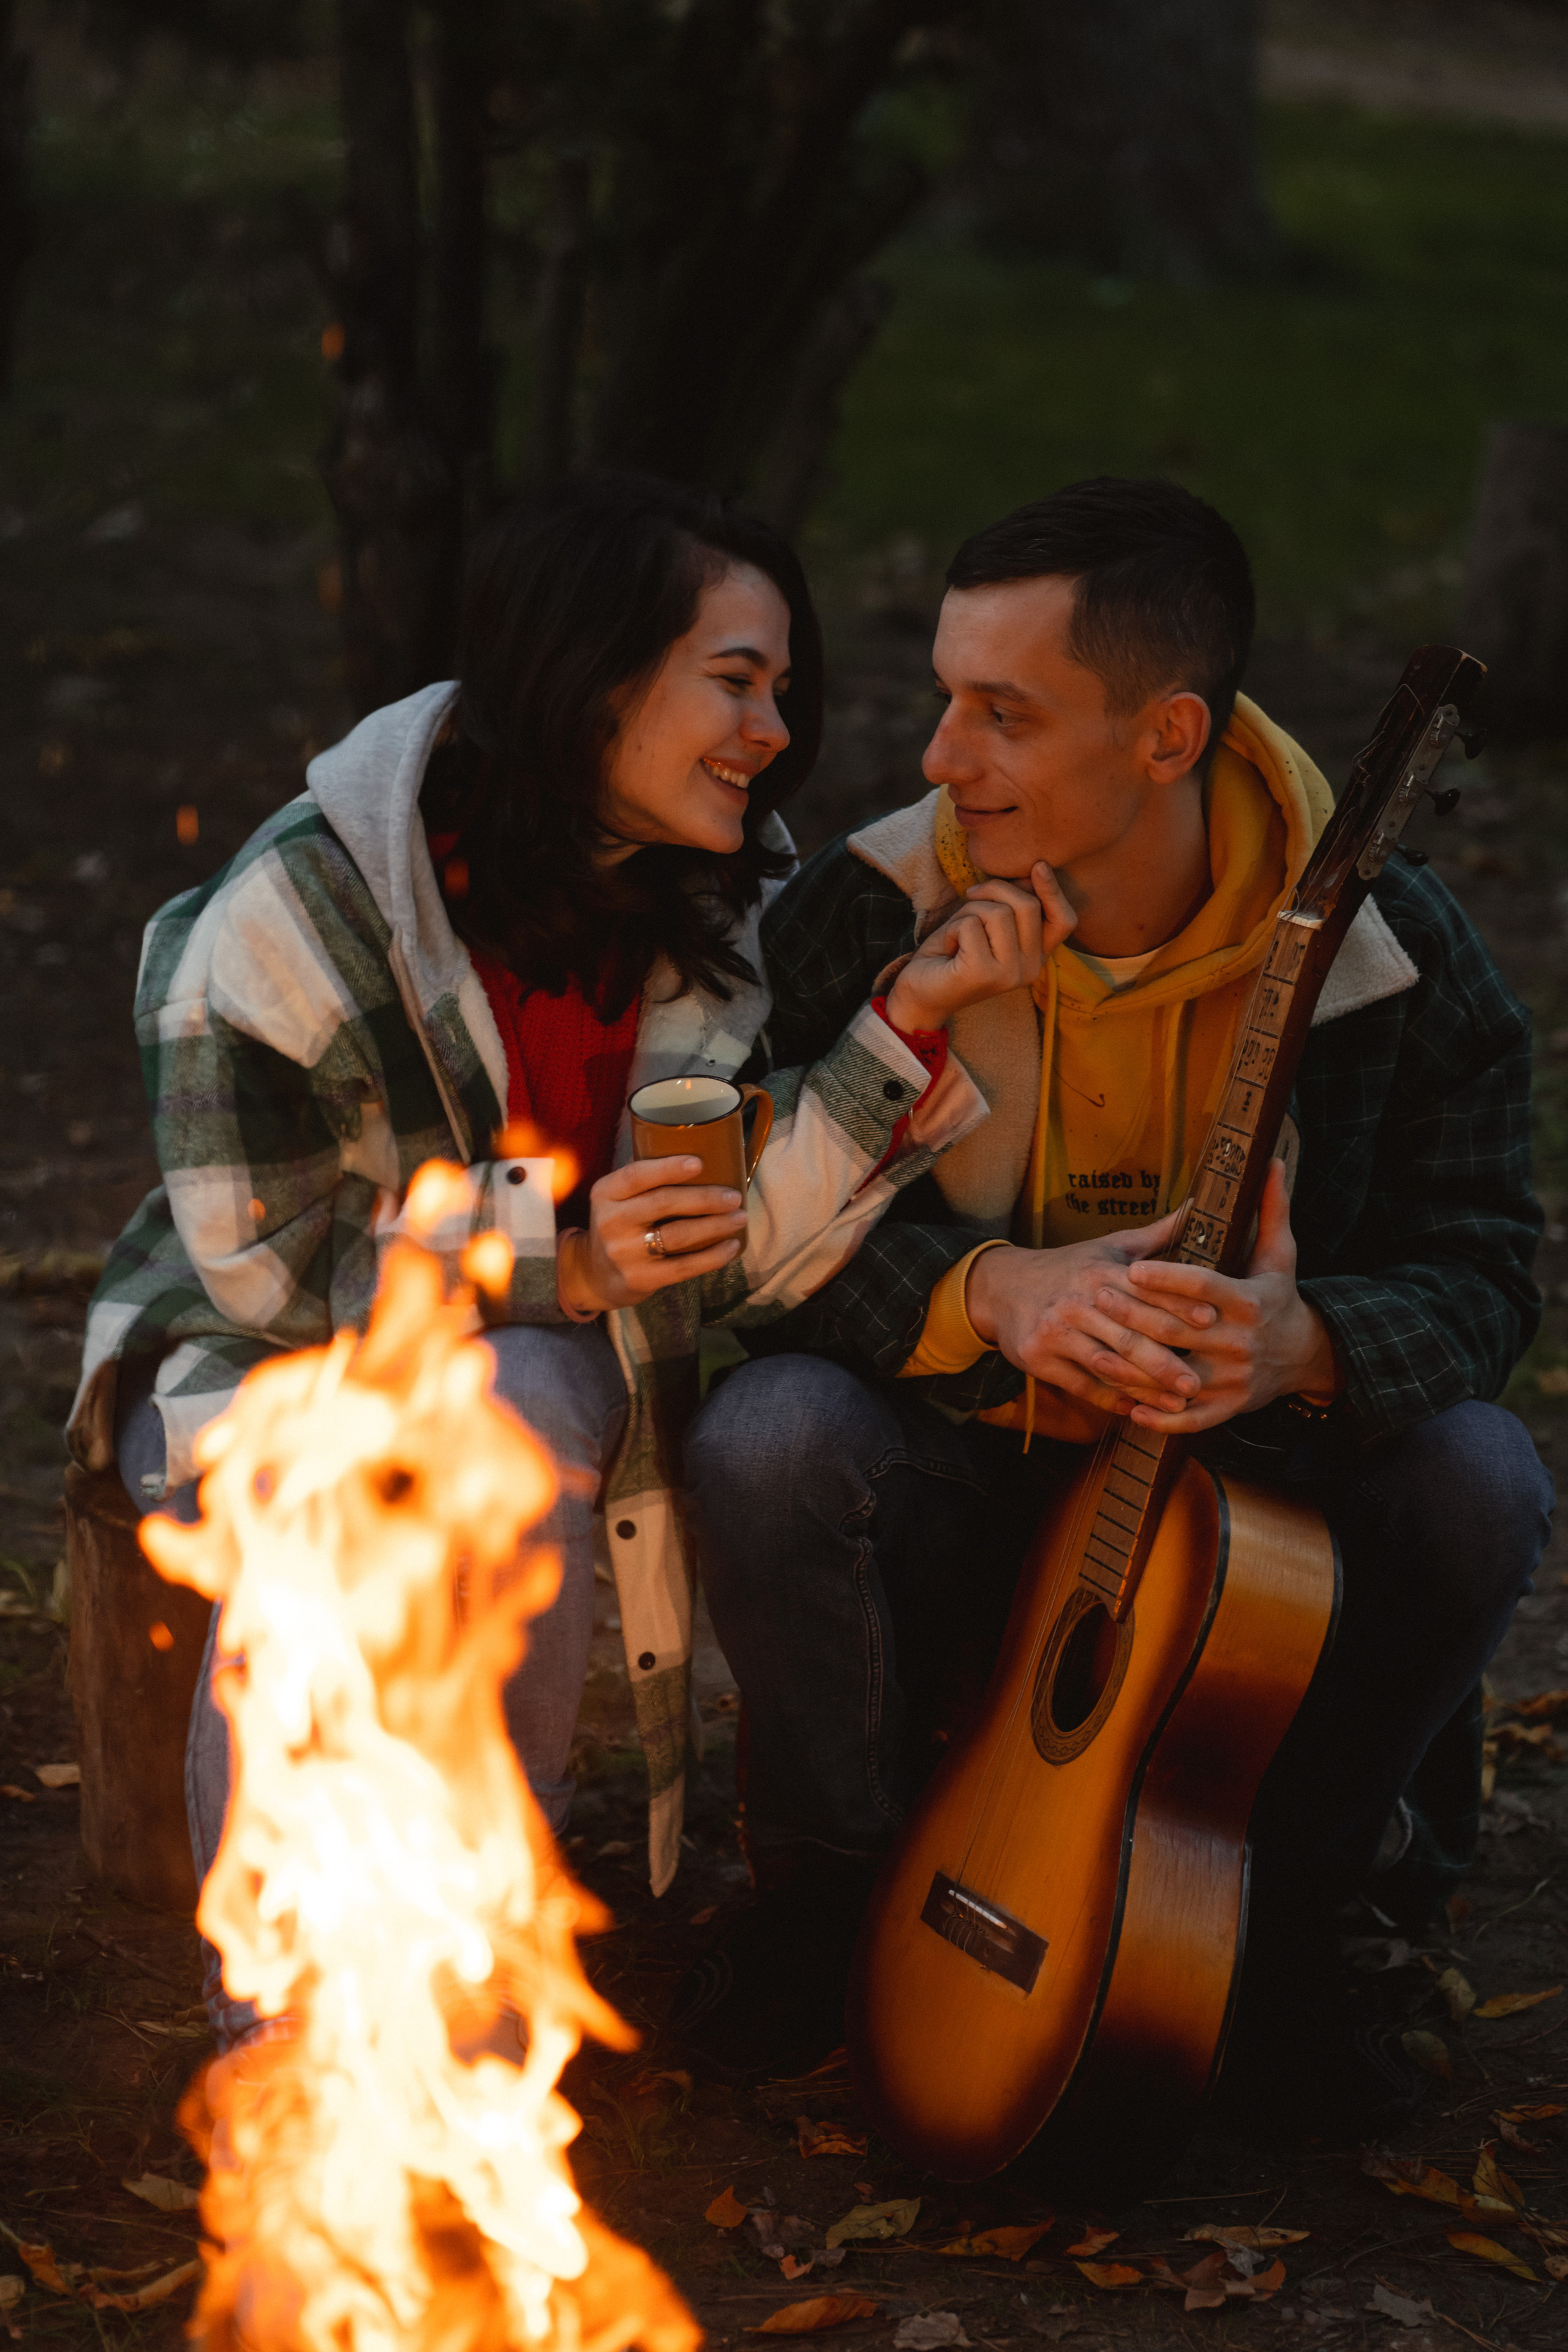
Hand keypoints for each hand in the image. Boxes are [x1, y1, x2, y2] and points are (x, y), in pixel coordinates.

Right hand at [560, 1156, 746, 1314]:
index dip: (668, 1168)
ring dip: (715, 1225)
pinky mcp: (640, 1279)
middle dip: (704, 1198)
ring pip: (677, 1235)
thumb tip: (696, 1146)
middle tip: (734, 1196)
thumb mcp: (618, 1197)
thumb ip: (644, 1177)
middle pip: (663, 1203)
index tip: (699, 1163)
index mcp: (606, 1193)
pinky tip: (731, 1246)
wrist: (595, 1274)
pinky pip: (683, 1267)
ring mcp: (624, 1253)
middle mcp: (611, 1222)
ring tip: (739, 1217)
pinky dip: (712, 1257)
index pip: (636, 1175)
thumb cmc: (621, 1224)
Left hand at [884, 862, 1075, 1031]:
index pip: (1064, 921)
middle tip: (969, 896)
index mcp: (1036, 956)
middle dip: (994, 889)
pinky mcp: (985, 974)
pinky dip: (952, 928)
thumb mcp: (984, 923)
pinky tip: (948, 948)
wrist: (920, 995)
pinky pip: (971, 925)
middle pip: (1028, 906)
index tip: (1038, 866)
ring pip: (998, 912)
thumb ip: (1009, 904)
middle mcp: (1031, 969)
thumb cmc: (952, 954)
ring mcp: (1010, 974)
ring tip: (956, 933)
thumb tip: (1033, 873)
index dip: (1054, 891)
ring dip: (968, 912)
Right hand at [965, 1209, 1214, 1417]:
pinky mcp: (1038, 1358)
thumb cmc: (1070, 1267)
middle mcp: (1077, 1302)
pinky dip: (1108, 1398)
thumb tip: (1198, 1206)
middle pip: (1127, 1334)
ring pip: (1106, 1364)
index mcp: (1100, 1272)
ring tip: (1175, 1405)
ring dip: (1142, 1388)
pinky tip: (1133, 1409)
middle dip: (1165, 1361)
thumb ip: (1157, 1234)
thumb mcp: (1109, 1245)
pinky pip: (1080, 1384)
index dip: (1178, 1304)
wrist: (1002, 1287)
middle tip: (1198, 1382)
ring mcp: (1056, 1332)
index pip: (1145, 1290)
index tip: (1211, 1320)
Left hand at [1109, 1160, 1340, 1432]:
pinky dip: (1159, 1417)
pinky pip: (1190, 1417)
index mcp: (1249, 1301)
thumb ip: (1271, 1208)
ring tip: (1096, 1354)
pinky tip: (1127, 1408)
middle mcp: (1241, 1342)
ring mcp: (1235, 1379)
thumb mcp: (1281, 1253)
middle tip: (1097, 1298)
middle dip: (1136, 1316)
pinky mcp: (1230, 1408)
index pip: (1204, 1288)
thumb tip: (1272, 1160)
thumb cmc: (1280, 1296)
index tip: (1134, 1269)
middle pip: (1181, 1331)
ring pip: (1178, 1377)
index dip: (1169, 1280)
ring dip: (1136, 1371)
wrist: (1305, 1355)